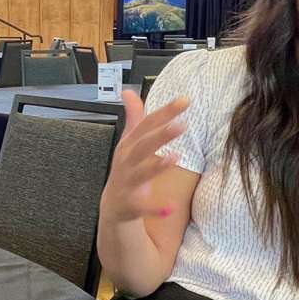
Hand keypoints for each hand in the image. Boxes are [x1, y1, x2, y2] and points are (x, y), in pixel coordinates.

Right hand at [99, 90, 188, 222]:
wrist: (113, 205)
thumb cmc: (126, 169)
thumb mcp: (128, 142)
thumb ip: (133, 117)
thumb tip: (128, 91)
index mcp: (129, 145)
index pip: (147, 125)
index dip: (164, 112)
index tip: (184, 101)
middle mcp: (127, 162)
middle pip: (143, 146)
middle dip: (160, 135)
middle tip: (181, 125)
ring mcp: (127, 183)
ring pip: (141, 174)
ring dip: (157, 166)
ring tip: (175, 157)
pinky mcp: (131, 205)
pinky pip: (143, 207)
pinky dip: (156, 208)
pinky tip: (171, 208)